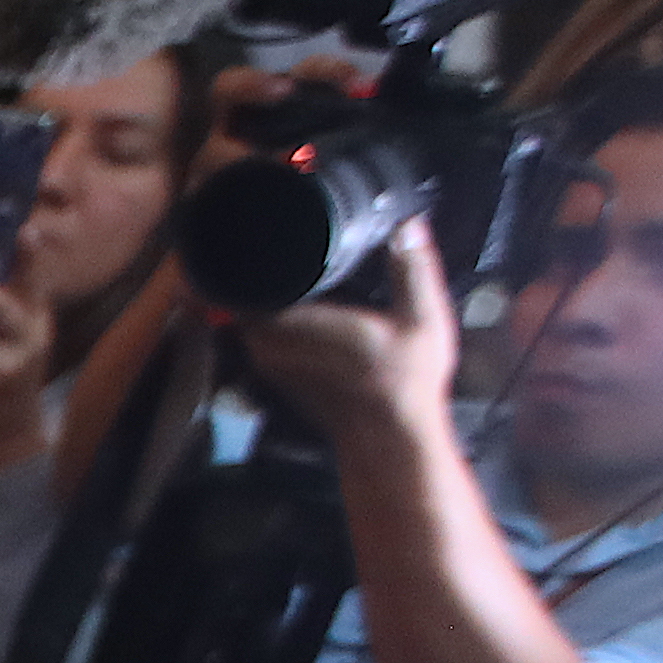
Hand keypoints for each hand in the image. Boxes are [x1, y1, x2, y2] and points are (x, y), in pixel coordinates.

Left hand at [239, 217, 460, 443]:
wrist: (388, 437)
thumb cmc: (406, 382)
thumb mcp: (423, 319)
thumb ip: (413, 269)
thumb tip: (408, 225)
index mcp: (301, 324)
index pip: (246, 281)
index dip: (243, 252)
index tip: (248, 227)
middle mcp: (272, 343)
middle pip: (239, 293)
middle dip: (247, 266)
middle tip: (258, 234)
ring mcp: (267, 361)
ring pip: (245, 314)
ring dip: (253, 290)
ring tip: (267, 258)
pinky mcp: (274, 371)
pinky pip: (255, 331)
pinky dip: (263, 313)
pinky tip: (286, 296)